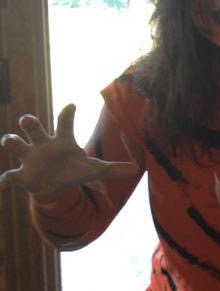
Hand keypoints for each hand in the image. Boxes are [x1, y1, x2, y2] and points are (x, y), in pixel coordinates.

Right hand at [0, 104, 138, 196]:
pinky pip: (10, 176)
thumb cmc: (74, 170)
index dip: (68, 113)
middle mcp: (43, 144)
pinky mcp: (23, 175)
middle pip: (34, 128)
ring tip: (8, 141)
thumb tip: (135, 169)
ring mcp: (30, 158)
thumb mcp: (94, 170)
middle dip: (30, 122)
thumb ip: (112, 168)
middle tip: (28, 120)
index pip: (64, 122)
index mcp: (62, 141)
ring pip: (17, 144)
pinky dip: (4, 180)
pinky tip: (0, 185)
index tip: (73, 105)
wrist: (56, 184)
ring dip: (11, 141)